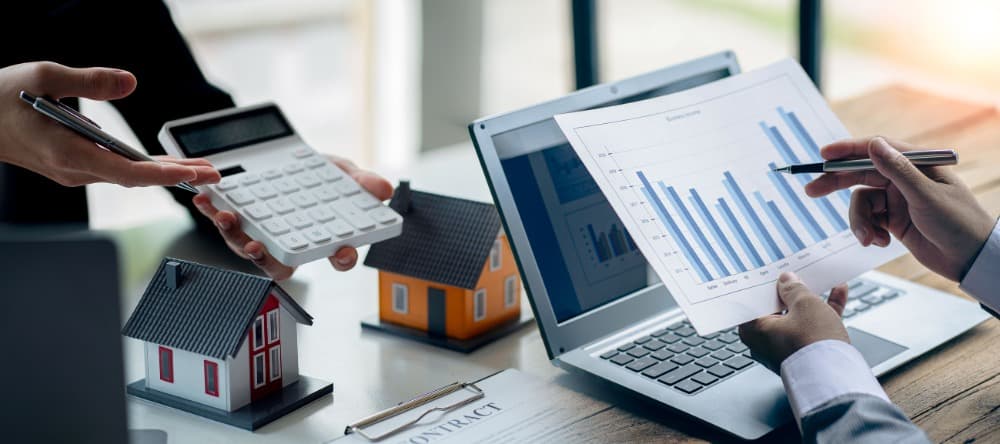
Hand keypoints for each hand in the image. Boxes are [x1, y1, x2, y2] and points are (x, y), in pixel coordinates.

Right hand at [0, 61, 219, 186]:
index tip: (193, 174)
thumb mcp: (44, 75)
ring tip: (202, 170)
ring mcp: (72, 172)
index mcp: (68, 152)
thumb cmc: (1, 96)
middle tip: (216, 174)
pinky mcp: (72, 167)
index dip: (164, 174)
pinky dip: (144, 168)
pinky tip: (166, 166)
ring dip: (164, 172)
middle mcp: (73, 170)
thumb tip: (130, 82)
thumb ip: (89, 80)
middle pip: (136, 177)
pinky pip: (115, 171)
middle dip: (178, 176)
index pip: (127, 172)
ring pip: (127, 175)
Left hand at [193, 155, 393, 279]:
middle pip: (284, 264)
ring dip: (235, 237)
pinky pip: (226, 227)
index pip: (339, 256)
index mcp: (325, 237)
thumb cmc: (318, 174)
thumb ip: (359, 182)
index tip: (341, 252)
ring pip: (249, 250)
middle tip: (259, 247)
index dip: (342, 258)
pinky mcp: (240, 224)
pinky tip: (209, 201)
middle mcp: (293, 244)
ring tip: (228, 217)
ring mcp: (265, 237)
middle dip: (268, 259)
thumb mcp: (341, 173)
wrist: (286, 156)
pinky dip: (214, 214)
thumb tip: (383, 189)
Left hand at [739, 272, 848, 372]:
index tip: (772, 274)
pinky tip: (838, 293)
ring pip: (798, 318)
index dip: (764, 286)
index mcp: (753, 331)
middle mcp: (765, 343)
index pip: (752, 302)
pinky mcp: (805, 356)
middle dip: (791, 292)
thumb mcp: (804, 304)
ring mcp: (785, 350)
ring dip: (812, 300)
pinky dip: (823, 312)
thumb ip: (794, 288)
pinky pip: (812, 329)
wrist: (836, 378)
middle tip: (798, 274)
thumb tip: (787, 281)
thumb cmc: (812, 344)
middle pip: (777, 310)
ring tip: (822, 280)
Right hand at [805, 136, 994, 281]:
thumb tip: (873, 144)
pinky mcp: (894, 220)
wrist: (971, 260)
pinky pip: (868, 220)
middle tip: (812, 190)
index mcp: (918, 164)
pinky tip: (881, 242)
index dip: (848, 151)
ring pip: (861, 203)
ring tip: (869, 238)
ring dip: (860, 221)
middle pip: (861, 173)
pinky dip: (868, 232)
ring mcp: (898, 199)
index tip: (824, 156)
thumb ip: (897, 170)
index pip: (877, 149)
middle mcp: (905, 178)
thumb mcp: (926, 196)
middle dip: (837, 183)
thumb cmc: (959, 224)